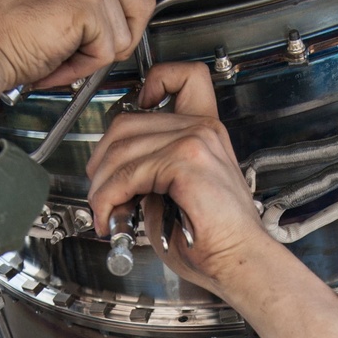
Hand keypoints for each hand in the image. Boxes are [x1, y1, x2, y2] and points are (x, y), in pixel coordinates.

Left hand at [86, 62, 269, 298]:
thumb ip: (149, 173)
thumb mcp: (173, 195)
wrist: (238, 260)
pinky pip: (129, 173)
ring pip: (122, 149)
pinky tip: (111, 214)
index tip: (134, 114)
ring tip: (104, 210)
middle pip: (128, 122)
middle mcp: (201, 129)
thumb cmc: (212, 239)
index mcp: (204, 133)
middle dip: (101, 159)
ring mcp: (195, 141)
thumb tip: (114, 175)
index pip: (183, 77)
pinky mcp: (186, 161)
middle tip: (99, 190)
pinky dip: (109, 197)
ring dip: (101, 185)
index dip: (152, 82)